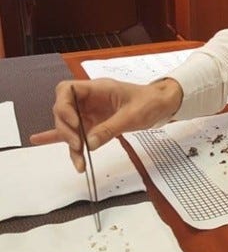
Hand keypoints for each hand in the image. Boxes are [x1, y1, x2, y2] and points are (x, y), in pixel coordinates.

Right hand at [30, 77, 182, 171]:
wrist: (163, 104)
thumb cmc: (150, 102)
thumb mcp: (133, 115)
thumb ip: (111, 128)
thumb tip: (90, 143)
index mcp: (98, 88)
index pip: (66, 89)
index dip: (63, 106)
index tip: (74, 123)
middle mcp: (89, 99)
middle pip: (63, 110)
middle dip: (66, 129)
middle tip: (80, 145)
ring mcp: (90, 111)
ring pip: (69, 125)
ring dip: (70, 142)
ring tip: (79, 162)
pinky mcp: (95, 123)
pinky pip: (76, 131)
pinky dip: (63, 138)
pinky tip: (40, 141)